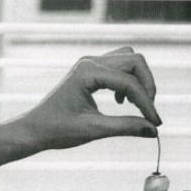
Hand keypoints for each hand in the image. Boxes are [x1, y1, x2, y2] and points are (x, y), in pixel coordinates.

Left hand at [17, 47, 159, 150]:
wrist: (34, 129)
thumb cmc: (57, 130)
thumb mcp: (94, 130)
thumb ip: (126, 127)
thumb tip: (154, 131)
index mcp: (88, 72)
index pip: (129, 82)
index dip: (146, 103)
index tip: (156, 123)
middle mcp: (89, 62)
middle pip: (135, 61)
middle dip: (147, 86)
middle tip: (149, 112)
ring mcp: (89, 64)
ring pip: (129, 60)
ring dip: (139, 81)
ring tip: (138, 107)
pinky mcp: (90, 70)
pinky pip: (119, 67)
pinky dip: (128, 81)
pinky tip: (122, 102)